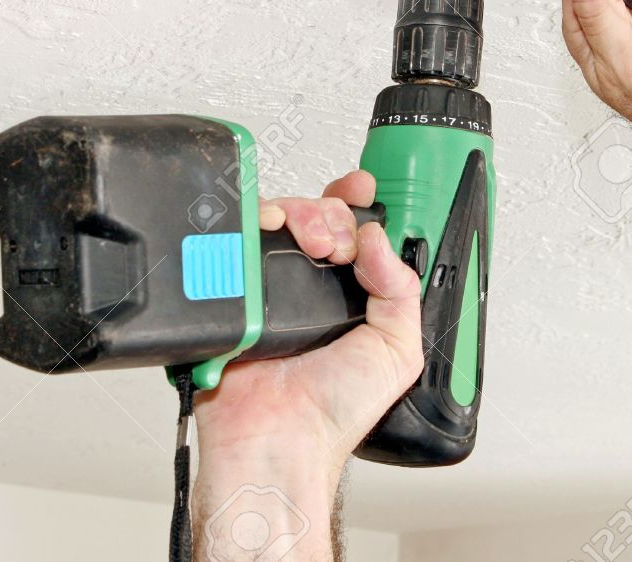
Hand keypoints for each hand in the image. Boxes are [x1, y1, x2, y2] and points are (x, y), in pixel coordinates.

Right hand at [193, 170, 422, 473]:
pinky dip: (253, 224)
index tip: (364, 192)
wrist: (279, 440)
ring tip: (314, 246)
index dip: (357, 206)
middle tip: (337, 245)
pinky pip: (236, 240)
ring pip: (277, 218)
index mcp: (348, 297)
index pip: (353, 232)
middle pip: (315, 215)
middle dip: (331, 214)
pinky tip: (272, 231)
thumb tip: (378, 238)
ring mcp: (266, 285)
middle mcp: (307, 287)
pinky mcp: (231, 290)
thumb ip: (401, 290)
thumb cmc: (332, 412)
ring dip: (300, 214)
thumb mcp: (397, 350)